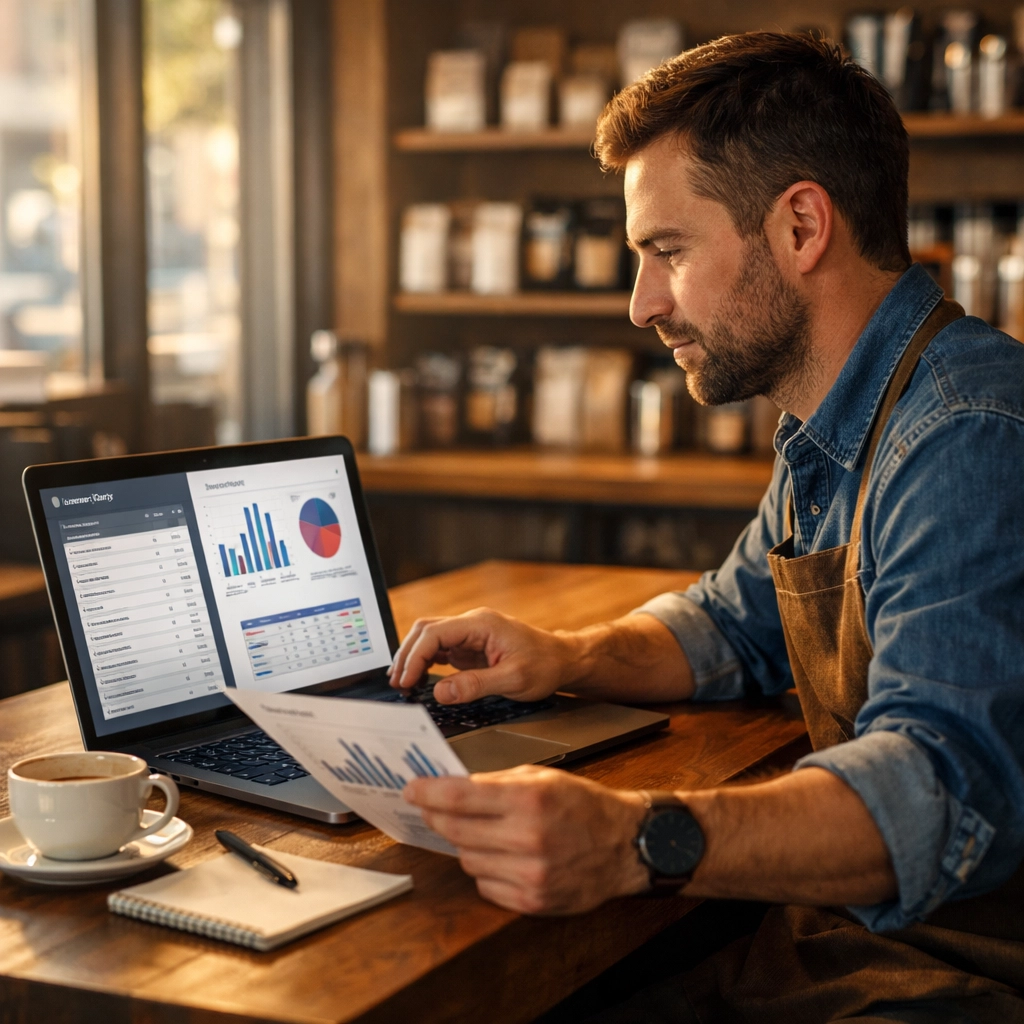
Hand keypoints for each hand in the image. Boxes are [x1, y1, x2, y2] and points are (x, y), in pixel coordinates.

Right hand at [388, 608, 576, 703]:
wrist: (563, 660)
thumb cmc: (545, 665)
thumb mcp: (513, 680)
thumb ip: (475, 685)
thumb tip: (440, 692)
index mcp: (481, 624)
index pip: (435, 633)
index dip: (415, 657)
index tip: (406, 681)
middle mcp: (472, 624)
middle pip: (426, 630)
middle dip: (407, 655)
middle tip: (398, 683)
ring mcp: (470, 634)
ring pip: (430, 638)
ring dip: (414, 658)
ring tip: (404, 683)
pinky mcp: (470, 646)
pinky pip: (440, 649)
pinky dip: (426, 663)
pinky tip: (419, 679)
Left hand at [403, 765, 650, 913]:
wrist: (624, 846)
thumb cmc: (582, 805)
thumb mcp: (542, 778)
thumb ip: (496, 783)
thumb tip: (448, 786)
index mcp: (530, 798)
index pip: (460, 798)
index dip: (428, 793)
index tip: (411, 790)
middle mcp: (528, 837)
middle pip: (456, 830)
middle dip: (438, 817)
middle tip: (431, 808)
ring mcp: (530, 873)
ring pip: (467, 859)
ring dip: (467, 844)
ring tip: (487, 833)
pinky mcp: (532, 900)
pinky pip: (485, 885)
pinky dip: (487, 870)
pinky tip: (505, 857)